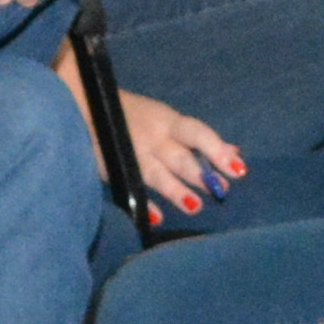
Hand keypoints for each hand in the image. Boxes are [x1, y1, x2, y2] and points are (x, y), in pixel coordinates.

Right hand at [107, 78, 244, 213]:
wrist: (85, 105)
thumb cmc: (139, 117)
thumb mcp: (169, 121)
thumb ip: (200, 140)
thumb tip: (235, 153)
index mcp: (168, 123)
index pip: (197, 134)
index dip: (217, 151)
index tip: (238, 169)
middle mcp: (152, 139)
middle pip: (179, 157)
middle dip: (200, 174)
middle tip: (221, 191)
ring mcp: (132, 155)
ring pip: (156, 175)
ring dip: (176, 191)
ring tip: (194, 207)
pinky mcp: (113, 169)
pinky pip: (130, 189)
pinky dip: (143, 204)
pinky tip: (157, 218)